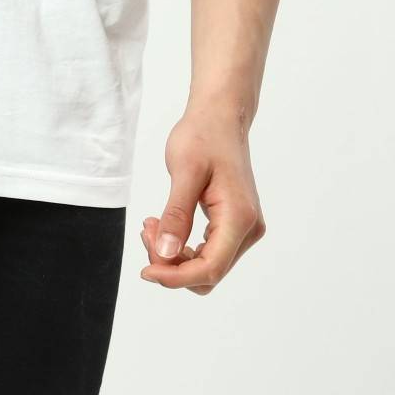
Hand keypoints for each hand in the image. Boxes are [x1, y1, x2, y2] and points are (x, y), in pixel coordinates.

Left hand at [139, 101, 265, 294]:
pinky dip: (184, 246)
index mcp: (239, 217)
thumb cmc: (203, 136)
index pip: (210, 269)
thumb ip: (177, 215)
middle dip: (172, 264)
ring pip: (207, 265)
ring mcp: (244, 229)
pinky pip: (208, 251)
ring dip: (175, 256)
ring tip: (153, 224)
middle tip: (147, 230)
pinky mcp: (235, 224)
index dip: (175, 278)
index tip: (145, 270)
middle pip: (208, 272)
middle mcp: (248, 229)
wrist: (220, 117)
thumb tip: (165, 256)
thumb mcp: (184, 172)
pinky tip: (165, 224)